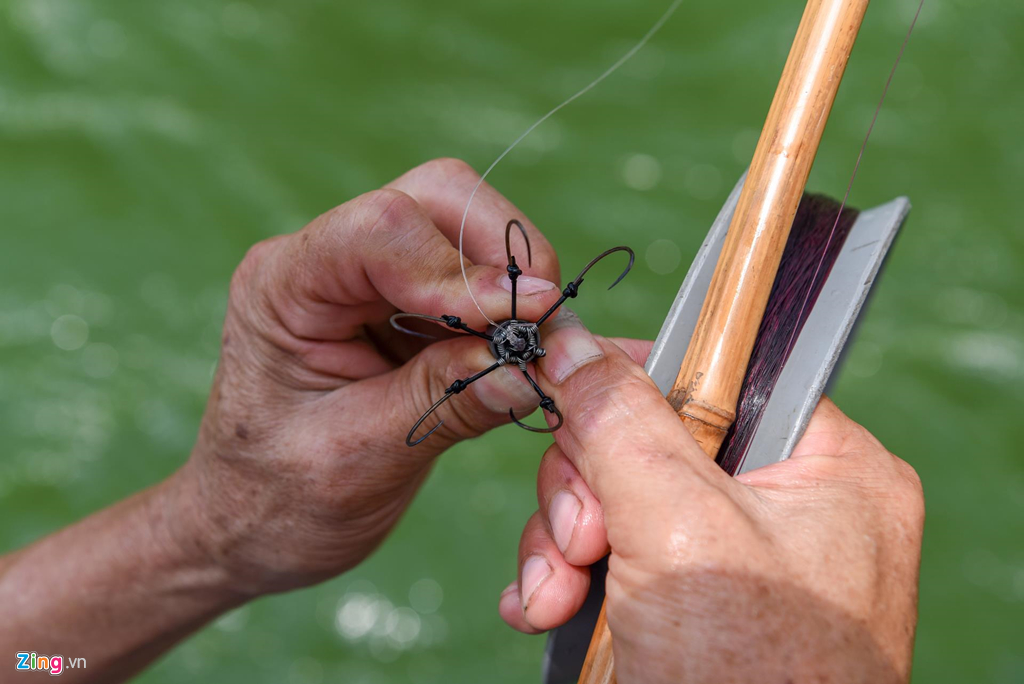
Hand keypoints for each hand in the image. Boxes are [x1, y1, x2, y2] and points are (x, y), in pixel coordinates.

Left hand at [171, 158, 566, 594]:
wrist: (251, 523)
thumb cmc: (281, 499)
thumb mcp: (361, 460)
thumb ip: (445, 404)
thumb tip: (531, 369)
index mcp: (284, 286)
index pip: (381, 229)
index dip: (460, 270)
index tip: (524, 322)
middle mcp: (325, 260)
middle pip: (436, 199)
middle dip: (505, 258)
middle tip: (544, 331)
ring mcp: (367, 274)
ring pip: (467, 226)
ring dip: (517, 282)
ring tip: (537, 352)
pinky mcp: (404, 301)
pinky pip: (476, 275)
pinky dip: (512, 308)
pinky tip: (521, 356)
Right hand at [499, 315, 923, 682]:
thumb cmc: (749, 679)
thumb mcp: (676, 527)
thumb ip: (621, 421)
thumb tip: (569, 341)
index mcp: (829, 465)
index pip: (716, 372)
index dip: (631, 378)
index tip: (563, 390)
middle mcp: (792, 506)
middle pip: (653, 439)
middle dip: (587, 490)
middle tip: (577, 543)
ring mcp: (743, 561)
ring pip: (621, 499)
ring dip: (564, 542)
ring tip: (550, 596)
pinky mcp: (697, 607)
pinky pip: (619, 555)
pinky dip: (571, 576)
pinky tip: (540, 606)